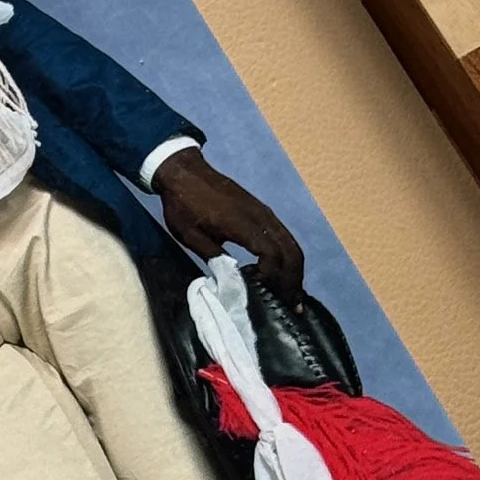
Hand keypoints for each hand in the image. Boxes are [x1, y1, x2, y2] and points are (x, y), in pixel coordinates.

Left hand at [150, 148, 304, 301]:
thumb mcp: (191, 236)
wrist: (185, 172)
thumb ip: (214, 257)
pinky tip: (284, 274)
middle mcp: (261, 217)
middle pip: (290, 251)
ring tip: (293, 296)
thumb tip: (233, 281)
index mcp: (242, 223)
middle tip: (293, 308)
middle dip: (294, 281)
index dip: (272, 276)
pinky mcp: (263, 212)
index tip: (263, 293)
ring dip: (296, 271)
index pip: (271, 254)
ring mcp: (265, 213)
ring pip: (291, 244)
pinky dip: (289, 258)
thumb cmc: (183, 205)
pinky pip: (284, 237)